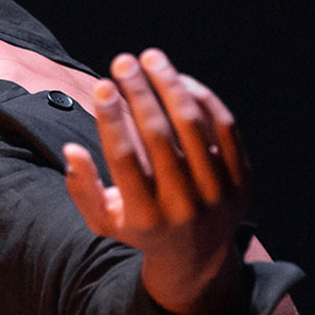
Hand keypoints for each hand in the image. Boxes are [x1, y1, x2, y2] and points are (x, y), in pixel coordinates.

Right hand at [63, 48, 250, 314]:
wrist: (198, 256)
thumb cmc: (141, 228)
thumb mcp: (104, 221)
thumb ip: (83, 189)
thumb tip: (72, 151)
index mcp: (145, 218)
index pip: (125, 159)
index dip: (112, 119)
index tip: (102, 85)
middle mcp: (184, 206)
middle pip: (159, 136)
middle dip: (139, 92)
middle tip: (122, 61)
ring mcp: (218, 192)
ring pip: (194, 125)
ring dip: (170, 84)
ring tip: (151, 57)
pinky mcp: (242, 179)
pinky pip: (225, 127)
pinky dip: (203, 98)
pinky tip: (180, 79)